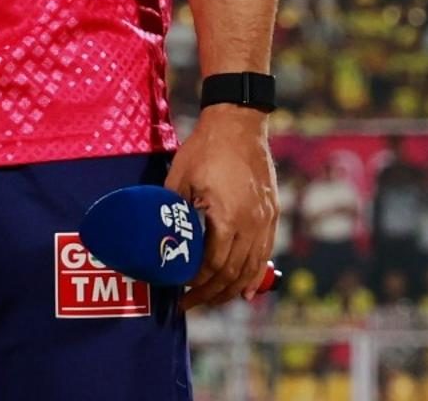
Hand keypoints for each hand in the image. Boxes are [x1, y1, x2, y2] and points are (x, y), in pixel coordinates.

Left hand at [167, 106, 277, 310]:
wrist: (239, 123)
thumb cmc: (205, 147)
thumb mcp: (179, 176)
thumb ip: (171, 207)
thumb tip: (155, 229)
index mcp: (228, 218)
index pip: (214, 265)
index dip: (197, 282)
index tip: (181, 291)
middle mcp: (251, 225)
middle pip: (234, 274)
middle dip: (212, 294)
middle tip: (191, 304)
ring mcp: (265, 220)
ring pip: (252, 268)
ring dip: (232, 289)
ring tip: (213, 300)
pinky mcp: (272, 214)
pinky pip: (265, 253)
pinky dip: (254, 274)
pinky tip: (245, 288)